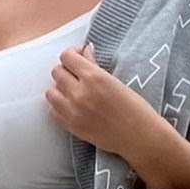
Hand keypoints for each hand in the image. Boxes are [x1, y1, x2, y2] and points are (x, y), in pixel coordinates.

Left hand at [46, 43, 151, 157]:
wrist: (138, 137)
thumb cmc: (134, 109)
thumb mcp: (116, 81)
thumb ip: (95, 65)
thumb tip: (85, 51)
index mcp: (94, 78)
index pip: (67, 57)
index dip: (73, 55)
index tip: (79, 59)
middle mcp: (80, 93)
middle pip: (57, 72)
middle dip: (66, 71)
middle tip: (77, 76)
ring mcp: (73, 111)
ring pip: (50, 92)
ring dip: (59, 89)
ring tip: (71, 92)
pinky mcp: (71, 127)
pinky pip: (52, 111)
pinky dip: (58, 107)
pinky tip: (70, 106)